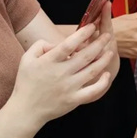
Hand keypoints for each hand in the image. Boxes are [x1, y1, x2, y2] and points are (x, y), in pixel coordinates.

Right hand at [12, 10, 116, 127]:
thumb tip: (56, 42)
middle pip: (85, 56)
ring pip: (92, 71)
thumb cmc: (26, 83)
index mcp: (49, 62)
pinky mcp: (74, 100)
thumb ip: (40, 45)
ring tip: (110, 51)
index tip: (92, 27)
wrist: (26, 110)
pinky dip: (103, 82)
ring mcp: (69, 87)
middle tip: (107, 35)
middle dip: (99, 43)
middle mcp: (61, 73)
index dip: (82, 34)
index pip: (68, 44)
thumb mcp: (26, 59)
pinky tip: (107, 74)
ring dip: (104, 60)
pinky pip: (93, 91)